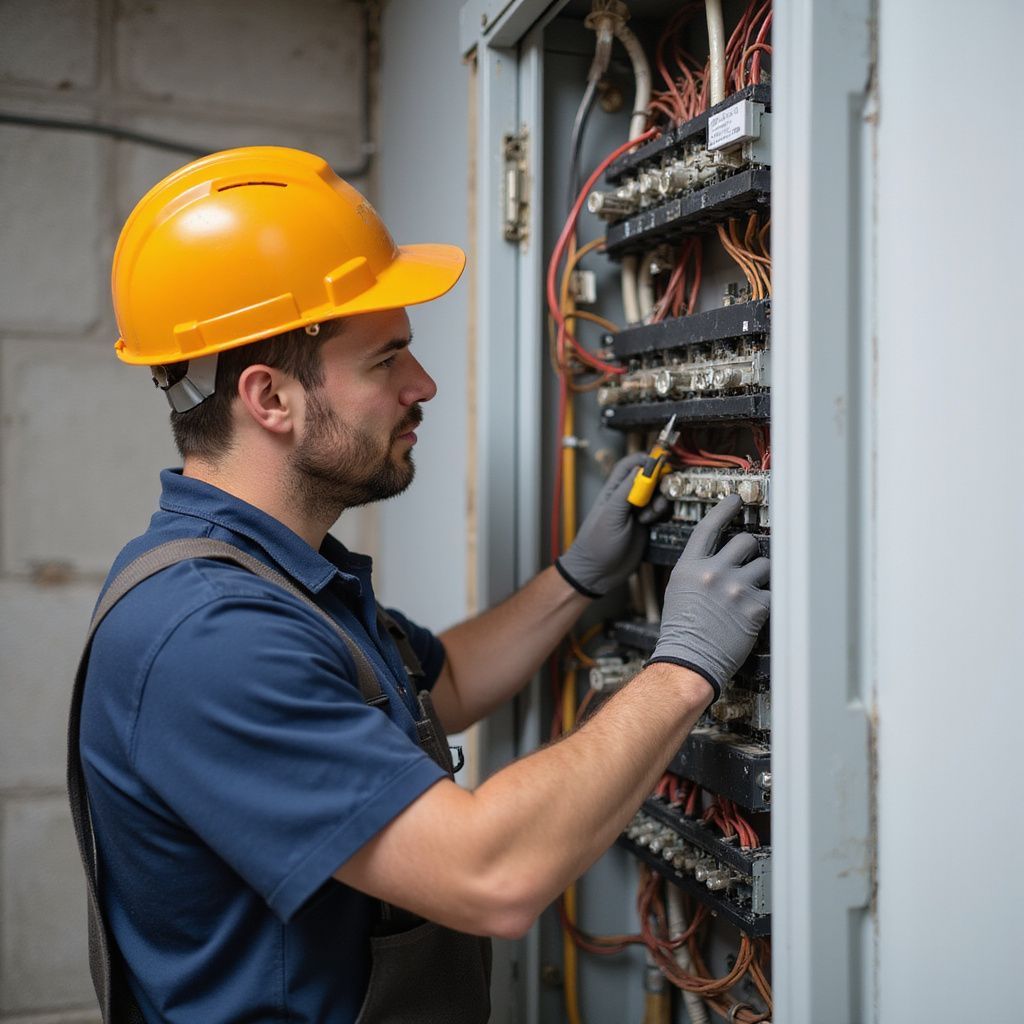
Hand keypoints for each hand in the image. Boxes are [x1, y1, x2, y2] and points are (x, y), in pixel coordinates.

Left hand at [555, 452, 668, 597]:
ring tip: (650, 516)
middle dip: (660, 483)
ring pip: (658, 496)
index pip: (632, 465)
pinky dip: (662, 515)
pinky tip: (653, 524)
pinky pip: (661, 513)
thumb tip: (642, 468)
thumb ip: (626, 491)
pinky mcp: (646, 527)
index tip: (662, 463)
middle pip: (650, 479)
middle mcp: (627, 498)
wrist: (597, 573)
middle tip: (659, 495)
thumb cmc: (596, 543)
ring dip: (660, 502)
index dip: (647, 460)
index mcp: (614, 490)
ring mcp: (637, 512)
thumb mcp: (611, 515)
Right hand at [648, 495, 769, 700]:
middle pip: (746, 542)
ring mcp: (735, 588)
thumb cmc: (682, 630)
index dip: (725, 510)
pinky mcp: (754, 606)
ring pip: (765, 565)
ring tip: (750, 593)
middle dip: (750, 552)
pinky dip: (768, 601)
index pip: (710, 528)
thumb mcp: (679, 590)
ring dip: (762, 577)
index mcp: (691, 566)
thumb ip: (698, 569)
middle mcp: (713, 572)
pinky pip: (773, 592)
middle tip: (748, 565)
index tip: (736, 499)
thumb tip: (720, 557)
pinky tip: (755, 612)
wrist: (687, 660)